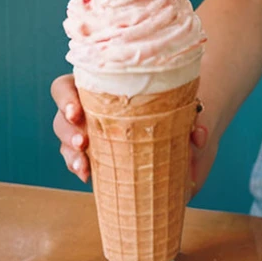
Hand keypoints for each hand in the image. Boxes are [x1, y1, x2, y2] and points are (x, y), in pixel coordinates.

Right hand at [52, 72, 214, 197]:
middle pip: (62, 114)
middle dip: (67, 128)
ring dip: (71, 153)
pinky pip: (76, 159)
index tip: (77, 112)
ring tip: (84, 166)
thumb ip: (193, 120)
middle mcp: (90, 106)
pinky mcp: (93, 154)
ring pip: (66, 139)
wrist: (182, 133)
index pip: (70, 84)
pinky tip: (87, 175)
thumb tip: (199, 135)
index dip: (66, 97)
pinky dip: (79, 167)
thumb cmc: (177, 108)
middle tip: (82, 140)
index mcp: (104, 85)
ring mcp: (89, 130)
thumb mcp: (185, 108)